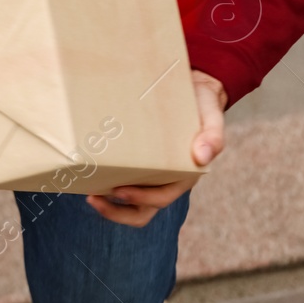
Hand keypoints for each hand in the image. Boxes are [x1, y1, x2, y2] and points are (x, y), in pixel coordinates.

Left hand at [85, 69, 225, 227]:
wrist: (197, 90)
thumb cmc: (203, 107)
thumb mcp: (212, 117)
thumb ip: (213, 136)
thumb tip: (202, 157)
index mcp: (185, 175)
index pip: (162, 198)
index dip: (141, 198)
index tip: (119, 190)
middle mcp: (168, 180)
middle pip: (143, 210)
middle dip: (118, 211)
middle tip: (94, 199)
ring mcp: (153, 174)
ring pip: (132, 204)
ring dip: (111, 206)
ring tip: (90, 196)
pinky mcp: (140, 162)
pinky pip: (124, 181)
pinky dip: (108, 184)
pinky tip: (91, 176)